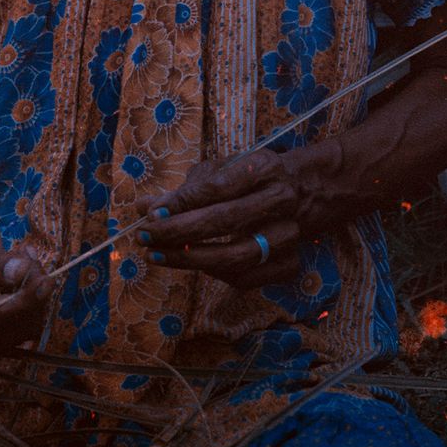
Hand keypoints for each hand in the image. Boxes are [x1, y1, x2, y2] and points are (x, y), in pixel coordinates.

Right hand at [0, 195, 53, 350]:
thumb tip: (20, 275)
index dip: (10, 307)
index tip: (40, 285)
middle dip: (27, 304)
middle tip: (39, 266)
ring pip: (13, 334)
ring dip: (33, 302)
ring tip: (30, 259)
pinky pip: (17, 322)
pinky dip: (31, 299)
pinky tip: (29, 266)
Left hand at [139, 150, 320, 290]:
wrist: (303, 192)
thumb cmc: (250, 179)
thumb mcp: (223, 171)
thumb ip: (185, 190)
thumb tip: (143, 207)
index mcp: (264, 168)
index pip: (218, 187)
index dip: (182, 202)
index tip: (150, 213)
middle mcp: (281, 200)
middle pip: (225, 221)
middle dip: (178, 232)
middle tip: (145, 236)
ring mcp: (289, 234)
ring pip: (234, 257)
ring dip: (189, 260)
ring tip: (157, 255)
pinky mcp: (290, 264)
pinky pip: (244, 279)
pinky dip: (212, 274)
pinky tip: (190, 264)